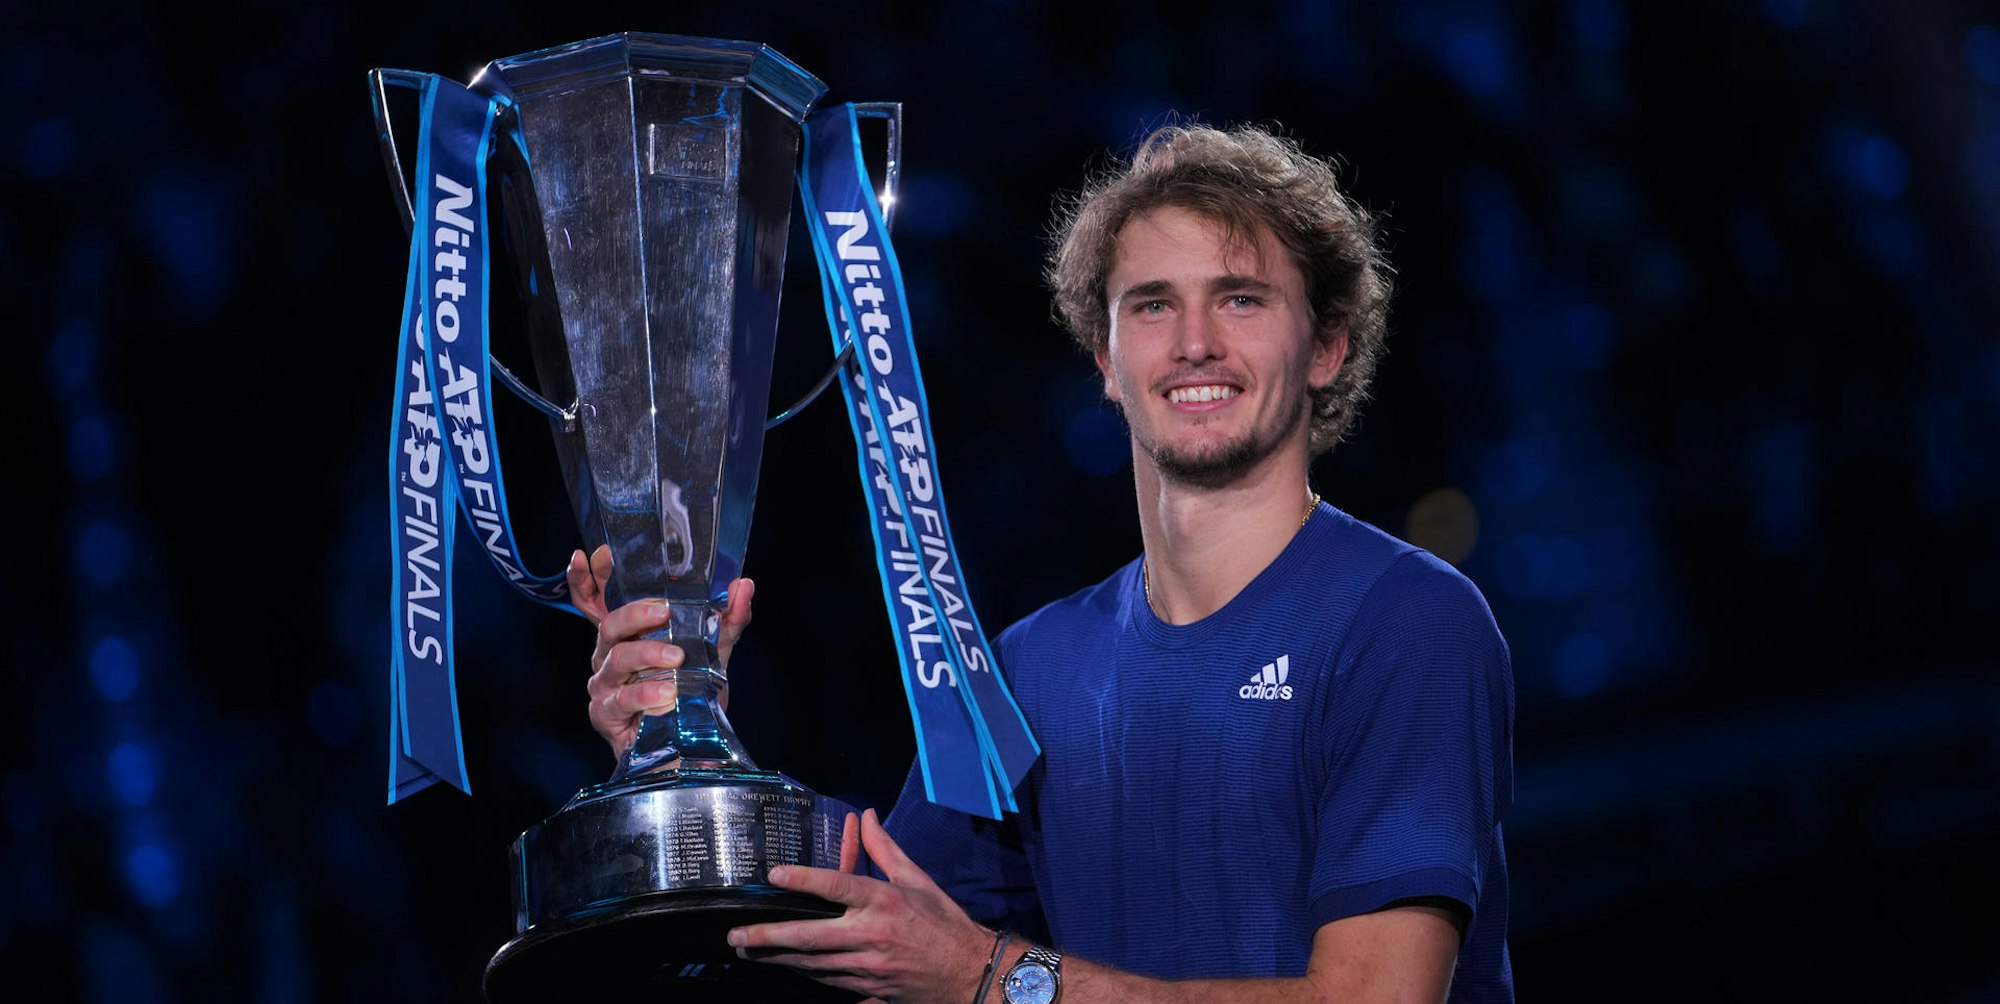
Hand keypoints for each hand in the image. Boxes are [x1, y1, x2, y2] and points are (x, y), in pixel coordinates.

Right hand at [569, 545, 754, 758]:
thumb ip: (728, 619)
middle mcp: (609, 654)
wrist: (692, 745)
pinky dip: (645, 693)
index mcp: (628, 634)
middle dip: (635, 613)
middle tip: (666, 613)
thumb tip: (743, 585)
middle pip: (609, 624)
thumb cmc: (692, 694)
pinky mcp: (606, 714)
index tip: (595, 555)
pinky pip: (620, 699)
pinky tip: (667, 693)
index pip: (598, 599)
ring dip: (647, 654)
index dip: (588, 577)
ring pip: (615, 659)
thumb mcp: (714, 652)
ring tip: (678, 658)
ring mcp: (604, 684)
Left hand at [728, 808, 992, 1003]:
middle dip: (768, 936)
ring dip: (775, 957)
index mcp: (884, 902)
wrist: (969, 973)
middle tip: (736, 934)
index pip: (837, 886)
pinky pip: (825, 979)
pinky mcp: (866, 987)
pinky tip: (781, 965)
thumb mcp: (917, 879)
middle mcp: (871, 935)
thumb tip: (866, 816)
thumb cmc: (943, 923)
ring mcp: (866, 966)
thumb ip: (885, 848)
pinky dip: (801, 971)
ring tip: (745, 949)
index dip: (803, 879)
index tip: (774, 875)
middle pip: (809, 936)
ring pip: (810, 962)